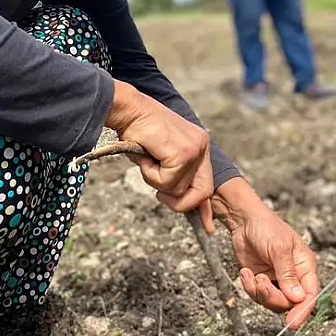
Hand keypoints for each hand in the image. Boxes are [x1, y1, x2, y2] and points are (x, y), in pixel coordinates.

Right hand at [107, 82, 215, 231]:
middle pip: (202, 191)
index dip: (205, 207)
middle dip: (180, 202)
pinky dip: (151, 174)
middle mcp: (202, 146)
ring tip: (148, 158)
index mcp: (199, 145)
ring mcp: (195, 149)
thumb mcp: (159, 157)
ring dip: (156, 180)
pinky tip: (147, 156)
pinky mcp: (183, 153)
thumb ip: (171, 174)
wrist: (128, 110)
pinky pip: (167, 181)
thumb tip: (173, 197)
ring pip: (179, 188)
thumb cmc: (137, 131)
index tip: (206, 226)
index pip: (207, 182)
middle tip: (160, 196)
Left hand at [214, 180, 319, 328]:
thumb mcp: (279, 248)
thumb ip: (287, 274)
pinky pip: (257, 295)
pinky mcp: (261, 281)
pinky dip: (249, 286)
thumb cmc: (266, 227)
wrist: (244, 221)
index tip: (292, 323)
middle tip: (262, 282)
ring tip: (254, 275)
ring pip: (272, 302)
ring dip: (260, 291)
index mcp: (305, 266)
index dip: (303, 311)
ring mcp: (276, 280)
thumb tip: (298, 297)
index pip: (310, 295)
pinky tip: (245, 272)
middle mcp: (293, 276)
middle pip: (289, 303)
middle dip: (273, 297)